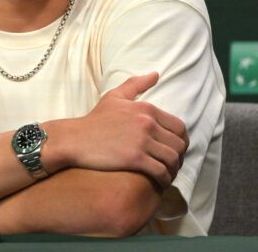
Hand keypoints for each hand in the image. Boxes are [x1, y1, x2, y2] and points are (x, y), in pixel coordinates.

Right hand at [65, 72, 188, 188]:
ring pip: (172, 159)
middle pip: (179, 144)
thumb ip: (136, 84)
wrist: (76, 139)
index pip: (179, 127)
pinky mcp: (135, 159)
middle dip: (179, 157)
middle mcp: (148, 124)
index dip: (181, 140)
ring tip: (167, 174)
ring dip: (173, 169)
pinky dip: (165, 179)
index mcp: (147, 109)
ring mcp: (142, 142)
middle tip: (172, 164)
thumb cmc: (95, 119)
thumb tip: (156, 74)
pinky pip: (161, 171)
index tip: (175, 149)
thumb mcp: (115, 96)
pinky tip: (160, 182)